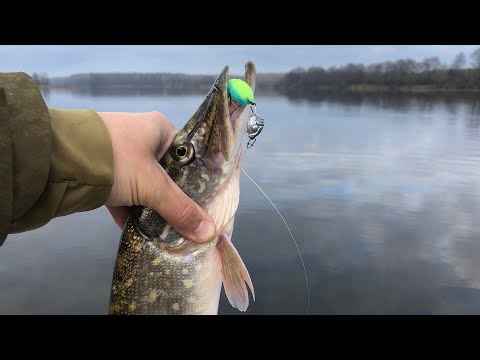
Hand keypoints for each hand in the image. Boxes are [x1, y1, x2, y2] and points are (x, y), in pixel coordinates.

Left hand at [98, 111, 214, 242]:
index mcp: (159, 129)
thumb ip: (179, 209)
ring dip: (154, 208)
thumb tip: (207, 232)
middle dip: (176, 199)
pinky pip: (126, 195)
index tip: (208, 203)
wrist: (57, 161)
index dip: (200, 180)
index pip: (189, 155)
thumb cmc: (115, 159)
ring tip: (170, 229)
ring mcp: (121, 156)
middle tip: (191, 220)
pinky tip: (143, 232)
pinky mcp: (104, 173)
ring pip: (146, 186)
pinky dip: (132, 213)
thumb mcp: (152, 185)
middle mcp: (142, 139)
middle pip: (168, 175)